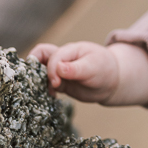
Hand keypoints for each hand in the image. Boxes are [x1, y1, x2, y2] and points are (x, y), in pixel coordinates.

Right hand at [28, 41, 147, 105]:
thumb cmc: (104, 69)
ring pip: (40, 70)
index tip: (57, 83)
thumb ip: (75, 69)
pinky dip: (44, 89)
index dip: (51, 69)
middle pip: (40, 56)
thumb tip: (58, 68)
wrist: (112, 82)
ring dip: (38, 80)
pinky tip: (52, 96)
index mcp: (71, 50)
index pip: (52, 55)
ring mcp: (60, 70)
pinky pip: (46, 83)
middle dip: (35, 69)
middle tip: (41, 84)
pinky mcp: (60, 82)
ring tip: (46, 92)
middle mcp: (63, 58)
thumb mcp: (93, 68)